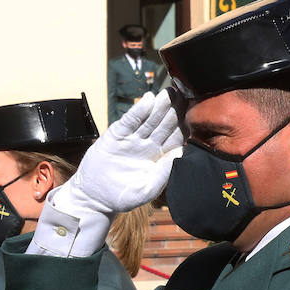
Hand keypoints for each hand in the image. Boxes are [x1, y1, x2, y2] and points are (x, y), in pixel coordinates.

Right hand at [54, 90, 182, 216]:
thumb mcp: (146, 190)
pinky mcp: (116, 135)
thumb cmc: (121, 197)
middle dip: (175, 108)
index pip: (175, 137)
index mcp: (159, 157)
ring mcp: (132, 139)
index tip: (195, 111)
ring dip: (159, 105)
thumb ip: (163, 173)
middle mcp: (148, 145)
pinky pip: (129, 121)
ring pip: (149, 119)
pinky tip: (148, 99)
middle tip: (185, 92)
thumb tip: (179, 153)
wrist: (94, 197)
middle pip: (164, 123)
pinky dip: (138, 110)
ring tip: (169, 91)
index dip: (185, 124)